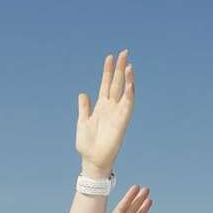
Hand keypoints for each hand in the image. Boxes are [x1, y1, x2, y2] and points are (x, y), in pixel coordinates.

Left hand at [76, 50, 134, 177]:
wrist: (92, 160)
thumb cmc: (87, 144)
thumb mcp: (83, 122)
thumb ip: (84, 108)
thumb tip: (83, 93)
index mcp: (100, 106)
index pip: (106, 84)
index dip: (107, 71)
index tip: (109, 57)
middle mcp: (111, 107)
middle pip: (116, 83)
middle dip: (119, 68)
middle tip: (123, 52)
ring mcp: (117, 113)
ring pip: (124, 91)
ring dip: (127, 78)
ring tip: (128, 64)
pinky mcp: (122, 121)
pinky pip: (128, 105)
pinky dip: (130, 93)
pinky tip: (130, 83)